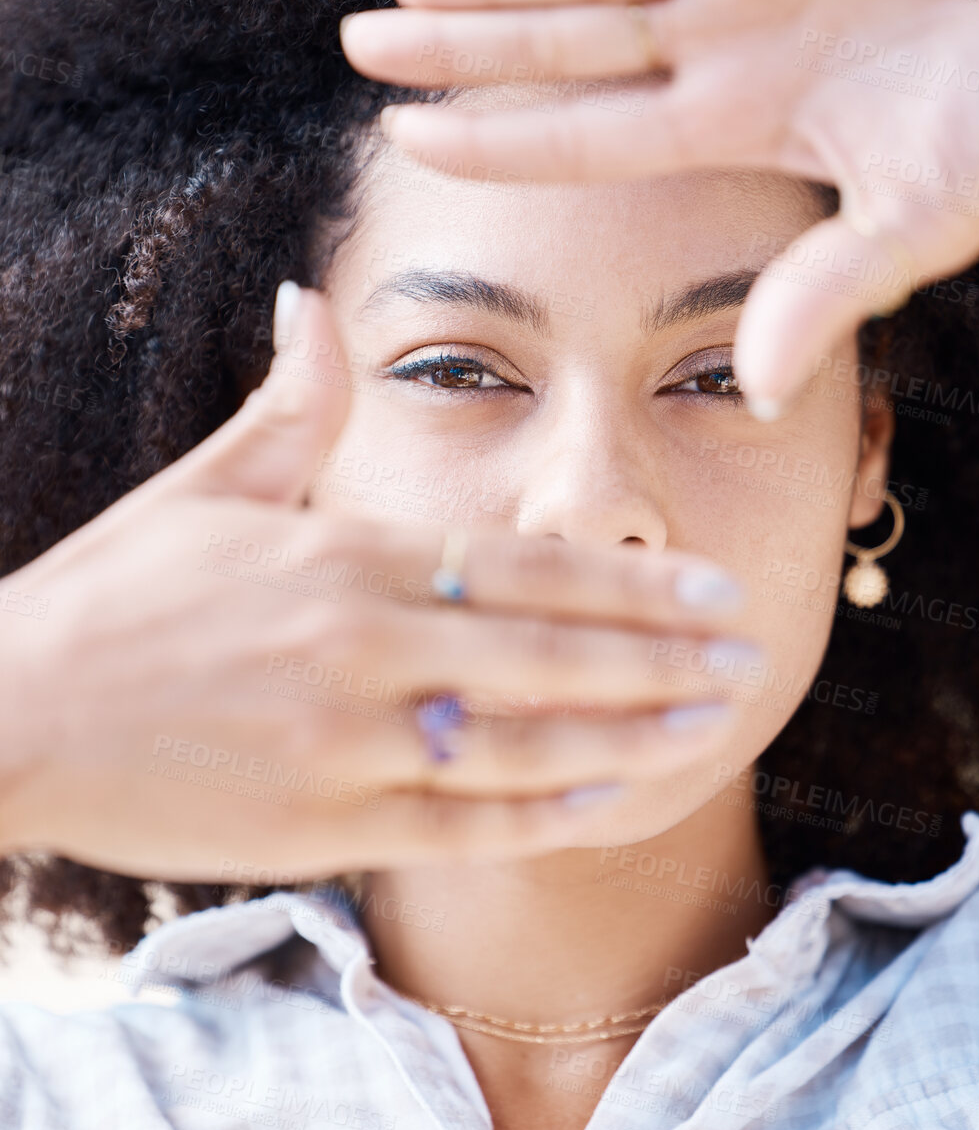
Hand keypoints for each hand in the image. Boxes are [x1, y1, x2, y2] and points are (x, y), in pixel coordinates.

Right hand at [0, 289, 753, 881]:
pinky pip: (455, 826)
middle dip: (664, 657)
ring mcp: (342, 743)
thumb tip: (312, 304)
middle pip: (550, 653)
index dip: (631, 583)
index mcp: (343, 556)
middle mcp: (359, 647)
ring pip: (522, 743)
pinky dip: (538, 814)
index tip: (715, 587)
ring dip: (630, 734)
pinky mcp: (316, 824)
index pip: (524, 567)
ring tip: (713, 723)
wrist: (10, 713)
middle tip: (754, 655)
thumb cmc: (111, 598)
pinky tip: (609, 798)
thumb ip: (289, 405)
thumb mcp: (203, 488)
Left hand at [340, 0, 978, 412]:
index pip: (590, 133)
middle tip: (358, 45)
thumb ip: (829, 289)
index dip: (499, 137)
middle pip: (568, 41)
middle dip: (464, 45)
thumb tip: (750, 391)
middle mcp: (725, 35)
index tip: (407, 141)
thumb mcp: (921, 222)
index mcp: (738, 119)